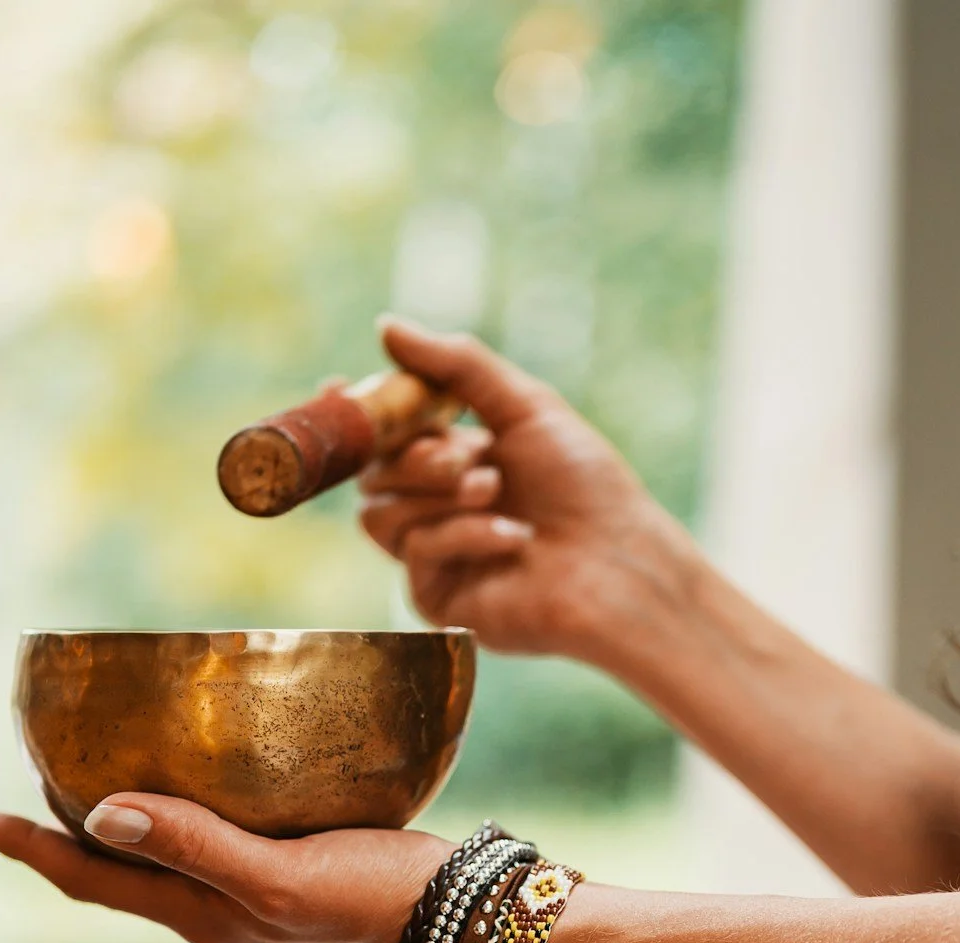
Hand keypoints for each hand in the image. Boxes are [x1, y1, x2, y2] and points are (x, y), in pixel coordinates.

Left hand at [0, 796, 447, 942]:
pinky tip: (198, 767)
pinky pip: (211, 831)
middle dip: (61, 830)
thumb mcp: (280, 877)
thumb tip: (102, 814)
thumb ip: (197, 845)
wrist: (467, 919)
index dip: (29, 848)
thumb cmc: (377, 900)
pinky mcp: (293, 862)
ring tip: (88, 766)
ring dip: (116, 816)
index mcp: (201, 912)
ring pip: (161, 851)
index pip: (90, 878)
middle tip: (23, 774)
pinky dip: (180, 802)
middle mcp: (216, 905)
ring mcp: (254, 888)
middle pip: (114, 869)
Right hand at [358, 316, 705, 669]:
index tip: (339, 385)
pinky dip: (462, 534)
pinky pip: (414, 553)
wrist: (620, 563)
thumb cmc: (586, 486)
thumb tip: (386, 326)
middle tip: (469, 455)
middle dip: (416, 456)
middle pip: (373, 472)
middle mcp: (439, 508)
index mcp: (456, 460)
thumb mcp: (525, 407)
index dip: (359, 413)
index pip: (385, 437)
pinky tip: (513, 538)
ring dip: (437, 494)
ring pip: (379, 514)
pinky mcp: (438, 599)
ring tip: (494, 491)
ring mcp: (436, 556)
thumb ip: (457, 366)